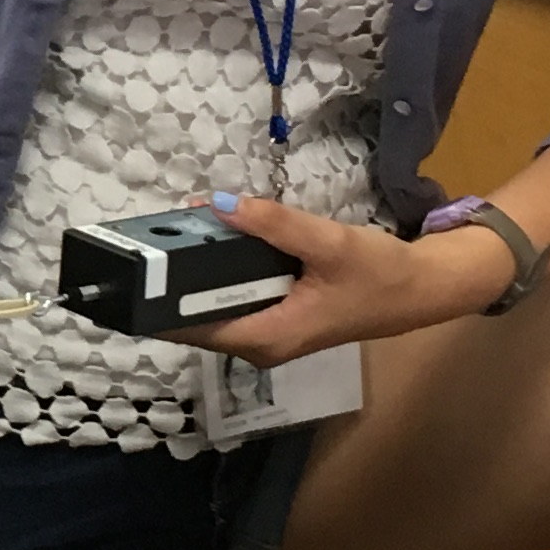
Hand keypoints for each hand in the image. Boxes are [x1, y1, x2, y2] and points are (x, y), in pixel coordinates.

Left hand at [176, 193, 502, 367]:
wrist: (422, 288)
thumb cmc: (379, 274)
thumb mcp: (327, 243)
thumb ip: (273, 224)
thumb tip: (217, 205)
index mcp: (265, 338)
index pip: (188, 329)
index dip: (153, 302)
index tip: (126, 271)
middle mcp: (258, 343)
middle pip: (194, 316)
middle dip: (169, 279)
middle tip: (145, 235)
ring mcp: (267, 331)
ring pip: (213, 303)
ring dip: (193, 271)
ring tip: (166, 231)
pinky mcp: (276, 314)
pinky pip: (233, 293)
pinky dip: (218, 270)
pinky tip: (208, 237)